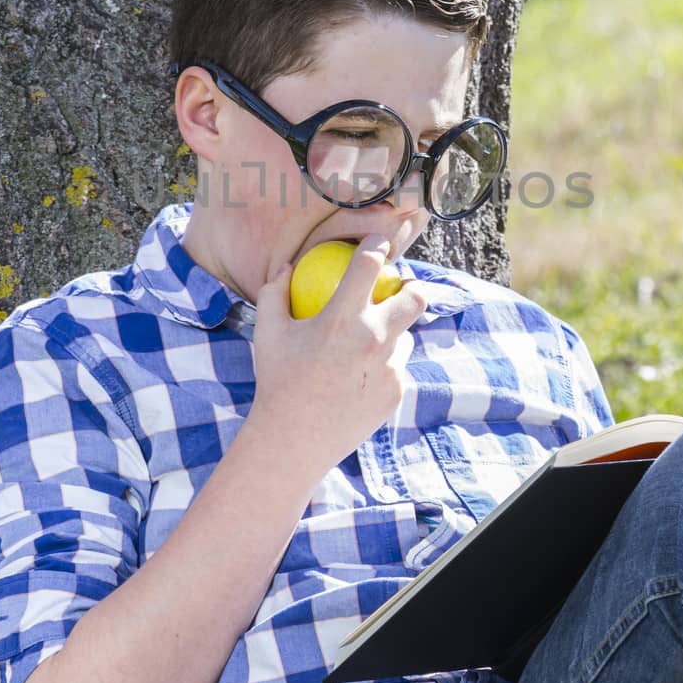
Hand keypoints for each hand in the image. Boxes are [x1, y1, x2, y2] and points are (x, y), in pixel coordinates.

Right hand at [250, 222, 427, 479]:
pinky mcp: (395, 392)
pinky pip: (396, 368)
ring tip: (368, 344)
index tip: (380, 241)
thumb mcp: (267, 333)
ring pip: (405, 337)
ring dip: (393, 334)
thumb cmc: (276, 381)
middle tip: (403, 288)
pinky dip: (383, 366)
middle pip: (416, 298)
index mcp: (341, 319)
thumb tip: (288, 265)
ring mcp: (389, 368)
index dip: (378, 244)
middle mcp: (372, 340)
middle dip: (415, 286)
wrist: (292, 442)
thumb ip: (274, 291)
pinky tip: (361, 377)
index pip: (370, 265)